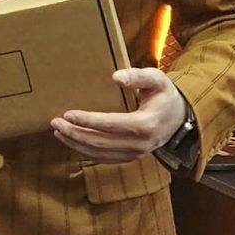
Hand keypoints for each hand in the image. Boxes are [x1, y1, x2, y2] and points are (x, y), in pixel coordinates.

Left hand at [52, 67, 189, 163]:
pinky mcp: (129, 158)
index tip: (68, 114)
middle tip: (55, 123)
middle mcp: (139, 144)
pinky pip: (103, 158)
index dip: (88, 120)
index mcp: (145, 125)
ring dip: (75, 143)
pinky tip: (71, 141)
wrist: (178, 118)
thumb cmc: (164, 95)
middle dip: (75, 133)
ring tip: (58, 131)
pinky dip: (84, 150)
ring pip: (98, 153)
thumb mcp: (157, 80)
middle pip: (100, 142)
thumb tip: (116, 77)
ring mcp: (134, 154)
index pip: (110, 124)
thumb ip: (138, 76)